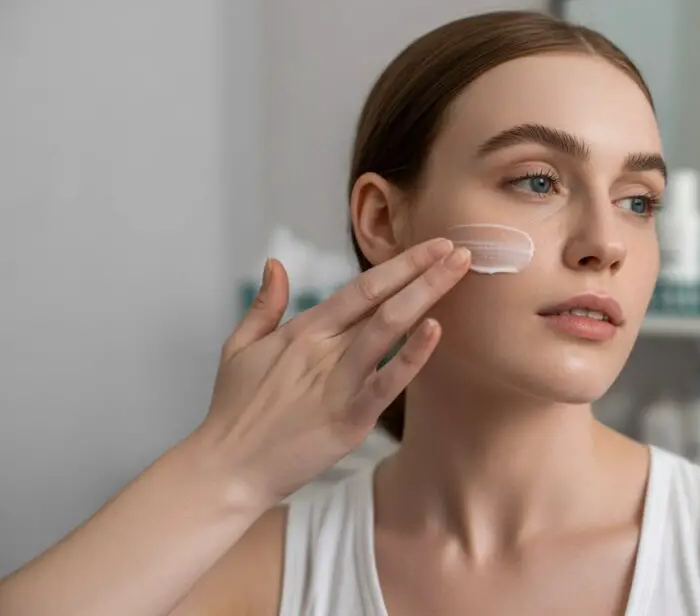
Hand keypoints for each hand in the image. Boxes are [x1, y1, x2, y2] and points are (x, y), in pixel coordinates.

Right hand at [195, 238, 469, 509]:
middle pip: (382, 299)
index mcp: (304, 331)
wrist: (225, 469)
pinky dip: (411, 355)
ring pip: (388, 328)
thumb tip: (275, 264)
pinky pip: (385, 383)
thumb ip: (263, 306)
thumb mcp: (239, 348)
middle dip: (423, 270)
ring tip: (456, 270)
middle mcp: (323, 349)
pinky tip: (435, 329)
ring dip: (425, 294)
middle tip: (458, 247)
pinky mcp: (347, 420)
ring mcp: (337, 383)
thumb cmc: (234, 411)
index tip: (433, 245)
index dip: (400, 264)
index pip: (361, 287)